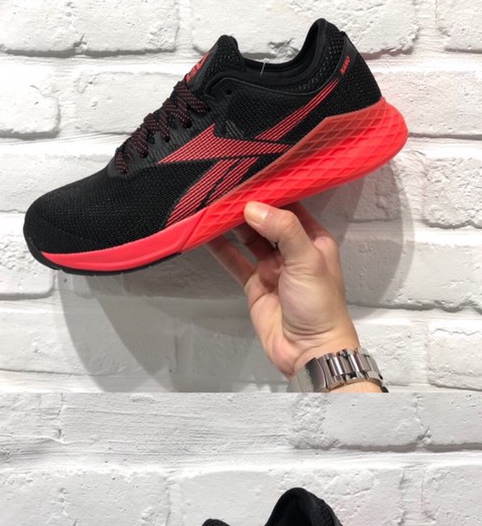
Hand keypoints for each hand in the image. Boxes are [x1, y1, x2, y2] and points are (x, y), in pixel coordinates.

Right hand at [208, 202, 377, 388]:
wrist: (308, 349)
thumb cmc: (319, 305)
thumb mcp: (307, 260)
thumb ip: (283, 230)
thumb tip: (253, 208)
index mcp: (313, 240)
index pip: (292, 207)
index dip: (273, 192)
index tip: (250, 176)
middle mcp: (293, 250)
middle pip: (267, 221)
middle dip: (248, 207)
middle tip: (225, 189)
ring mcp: (272, 267)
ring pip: (249, 239)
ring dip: (232, 226)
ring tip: (212, 207)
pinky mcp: (255, 284)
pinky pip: (235, 262)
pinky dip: (222, 250)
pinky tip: (207, 236)